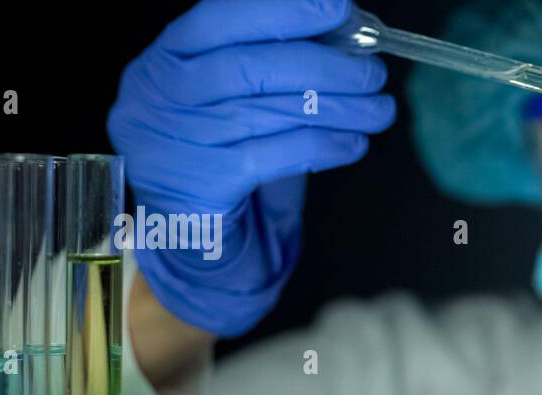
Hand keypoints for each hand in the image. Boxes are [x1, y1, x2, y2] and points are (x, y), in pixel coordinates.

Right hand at [108, 0, 395, 336]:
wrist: (188, 226)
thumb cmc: (218, 146)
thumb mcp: (230, 93)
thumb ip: (272, 59)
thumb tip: (344, 32)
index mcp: (167, 56)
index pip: (222, 17)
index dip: (285, 10)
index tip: (340, 9)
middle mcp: (162, 93)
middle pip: (252, 66)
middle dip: (326, 66)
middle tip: (374, 73)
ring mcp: (177, 141)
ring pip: (271, 112)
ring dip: (340, 108)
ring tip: (379, 109)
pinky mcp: (204, 185)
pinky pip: (276, 157)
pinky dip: (324, 147)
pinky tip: (355, 143)